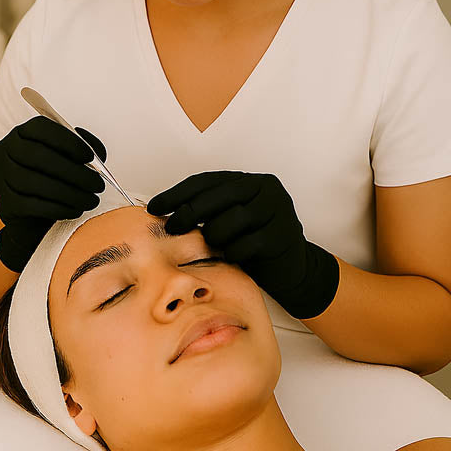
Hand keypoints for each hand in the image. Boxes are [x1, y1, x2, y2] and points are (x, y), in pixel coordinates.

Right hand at [0, 116, 106, 272]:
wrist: (35, 216)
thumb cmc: (57, 177)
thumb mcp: (72, 158)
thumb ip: (86, 148)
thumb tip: (95, 151)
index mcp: (23, 132)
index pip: (41, 128)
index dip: (67, 141)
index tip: (91, 157)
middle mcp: (5, 150)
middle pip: (38, 157)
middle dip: (73, 172)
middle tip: (99, 184)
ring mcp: (0, 177)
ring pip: (35, 183)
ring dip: (69, 193)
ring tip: (92, 200)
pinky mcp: (4, 203)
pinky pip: (31, 205)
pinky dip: (58, 208)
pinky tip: (76, 210)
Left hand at [147, 171, 338, 318]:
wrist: (294, 270)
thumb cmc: (255, 244)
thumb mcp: (230, 222)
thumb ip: (208, 212)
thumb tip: (166, 212)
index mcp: (250, 181)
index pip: (206, 181)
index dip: (177, 193)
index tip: (155, 206)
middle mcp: (266, 188)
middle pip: (217, 195)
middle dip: (188, 212)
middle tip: (171, 227)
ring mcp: (278, 210)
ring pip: (231, 219)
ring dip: (215, 235)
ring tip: (213, 245)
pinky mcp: (283, 234)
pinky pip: (247, 243)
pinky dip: (233, 251)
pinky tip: (231, 255)